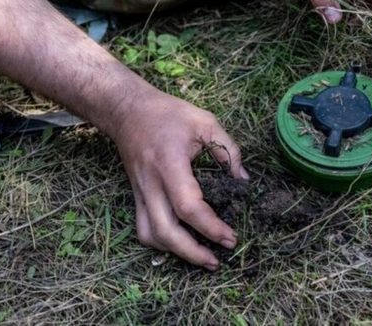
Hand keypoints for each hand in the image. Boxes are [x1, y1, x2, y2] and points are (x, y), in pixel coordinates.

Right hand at [110, 88, 247, 269]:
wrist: (128, 111)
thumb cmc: (169, 114)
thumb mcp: (205, 122)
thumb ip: (228, 150)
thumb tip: (243, 180)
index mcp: (169, 164)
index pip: (187, 205)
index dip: (210, 226)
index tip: (230, 237)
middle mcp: (151, 183)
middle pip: (165, 231)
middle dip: (192, 253)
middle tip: (217, 260)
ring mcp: (139, 192)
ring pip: (151, 235)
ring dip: (175, 252)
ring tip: (201, 257)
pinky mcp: (135, 196)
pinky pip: (143, 229)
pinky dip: (162, 242)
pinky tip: (181, 243)